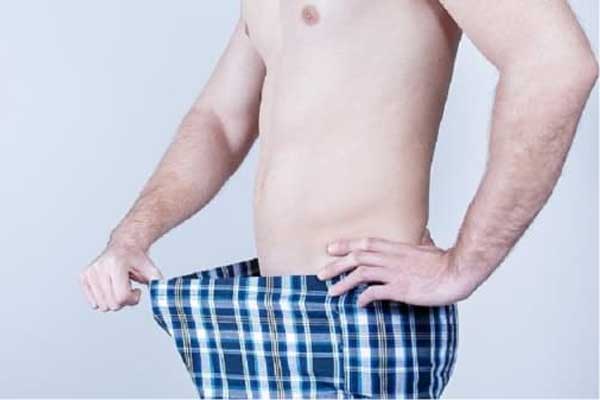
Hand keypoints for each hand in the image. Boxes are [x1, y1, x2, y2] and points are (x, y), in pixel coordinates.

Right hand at [79, 242, 162, 311]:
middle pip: (112, 304)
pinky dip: (104, 300)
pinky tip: (110, 289)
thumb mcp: (151, 270)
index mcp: (117, 264)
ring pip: (102, 306)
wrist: (124, 245)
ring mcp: (90, 271)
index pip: (122, 297)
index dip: (133, 299)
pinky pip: (93, 302)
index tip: (137, 291)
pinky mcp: (83, 276)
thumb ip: (157, 283)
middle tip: (129, 289)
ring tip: (119, 287)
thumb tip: (160, 295)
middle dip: (124, 301)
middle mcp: (100, 267)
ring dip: (114, 301)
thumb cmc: (137, 259)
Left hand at [317, 229, 473, 306]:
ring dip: (343, 283)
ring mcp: (394, 273)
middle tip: (321, 274)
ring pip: (361, 274)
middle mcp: (390, 258)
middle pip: (356, 258)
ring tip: (332, 292)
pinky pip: (375, 293)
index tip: (330, 249)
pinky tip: (359, 304)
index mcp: (395, 247)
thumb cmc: (444, 261)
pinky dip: (364, 298)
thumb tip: (422, 233)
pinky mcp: (400, 289)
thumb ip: (419, 241)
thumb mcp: (428, 246)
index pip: (364, 243)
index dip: (345, 245)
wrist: (456, 273)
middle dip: (336, 265)